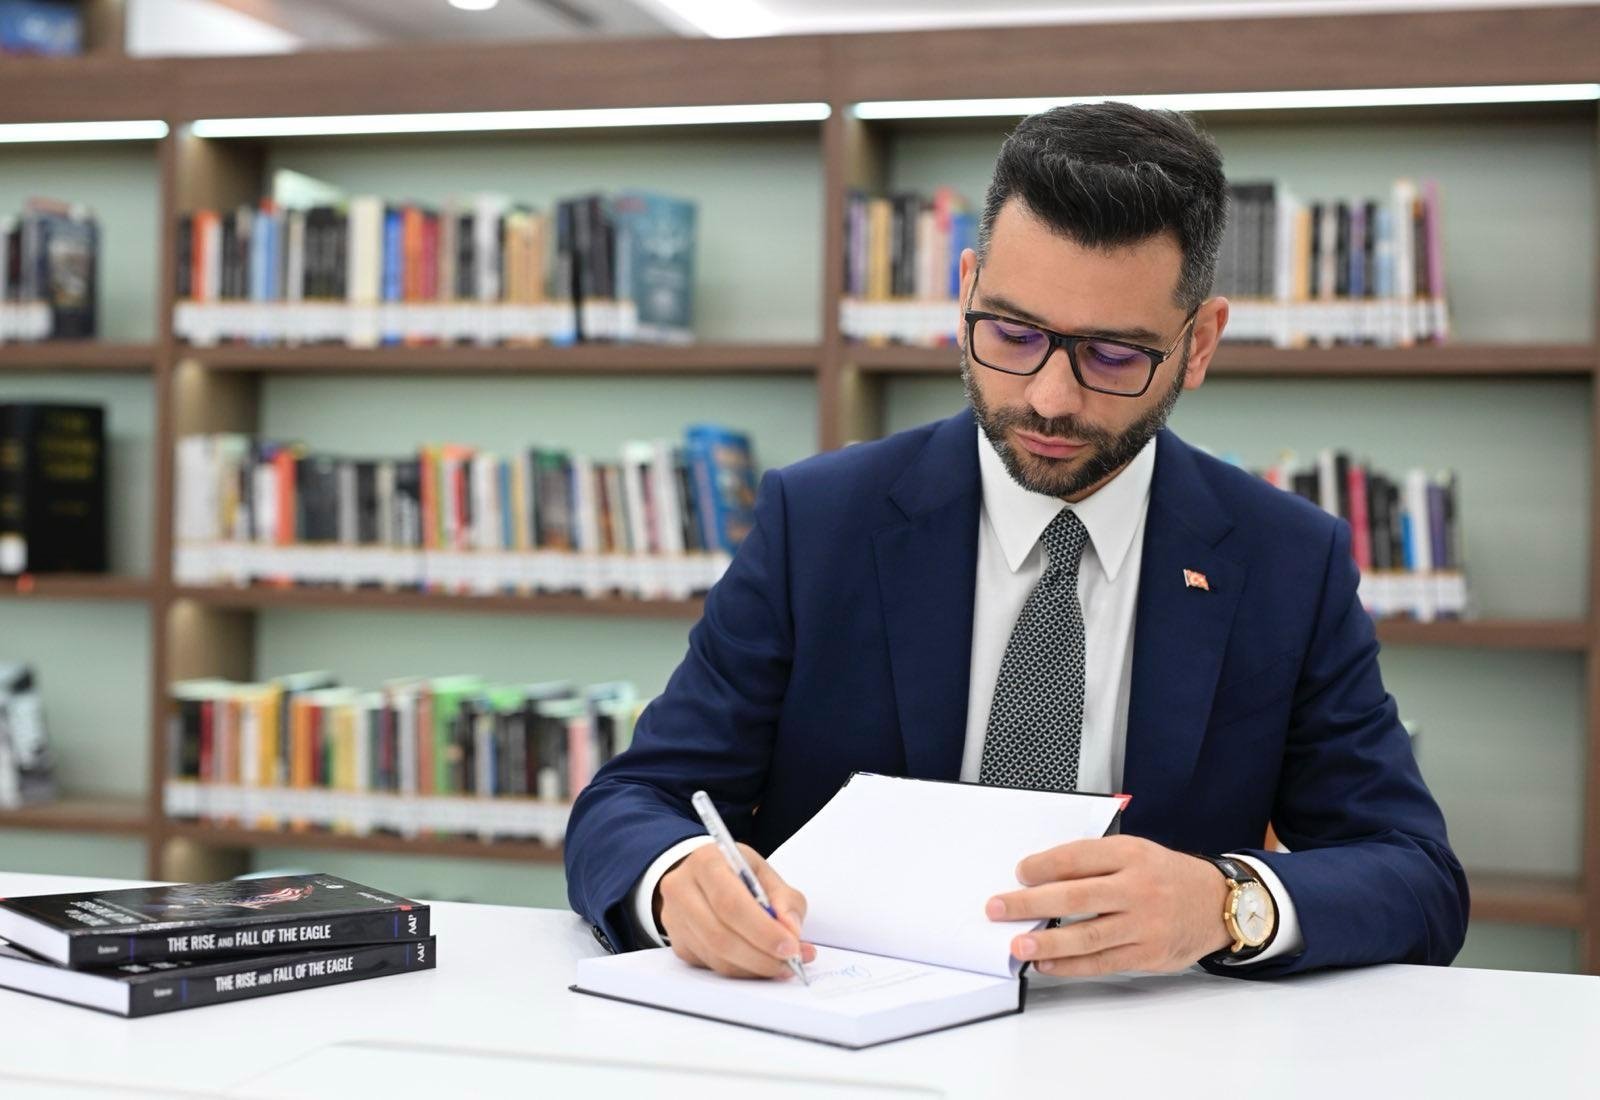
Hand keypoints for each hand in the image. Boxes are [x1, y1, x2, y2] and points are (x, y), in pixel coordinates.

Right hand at [656, 842, 817, 978]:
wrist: (701, 877)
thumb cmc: (736, 874)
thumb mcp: (763, 874)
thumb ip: (784, 899)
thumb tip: (790, 931)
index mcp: (706, 862)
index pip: (731, 902)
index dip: (762, 929)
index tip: (790, 946)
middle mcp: (682, 889)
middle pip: (719, 935)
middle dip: (760, 955)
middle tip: (790, 963)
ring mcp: (675, 919)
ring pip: (715, 956)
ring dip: (754, 968)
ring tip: (782, 965)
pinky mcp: (678, 944)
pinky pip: (712, 966)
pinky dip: (742, 971)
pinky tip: (761, 964)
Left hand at [985, 835, 1231, 976]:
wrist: (1217, 903)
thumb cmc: (1165, 875)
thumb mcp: (1134, 853)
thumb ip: (1093, 862)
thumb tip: (1040, 877)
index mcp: (1130, 854)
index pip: (1078, 857)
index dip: (1044, 865)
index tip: (1019, 873)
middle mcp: (1137, 888)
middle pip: (1075, 896)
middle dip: (1030, 903)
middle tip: (998, 908)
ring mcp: (1143, 924)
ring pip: (1087, 934)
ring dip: (1047, 941)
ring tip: (1018, 944)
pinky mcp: (1147, 954)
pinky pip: (1103, 961)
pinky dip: (1071, 964)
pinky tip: (1046, 962)